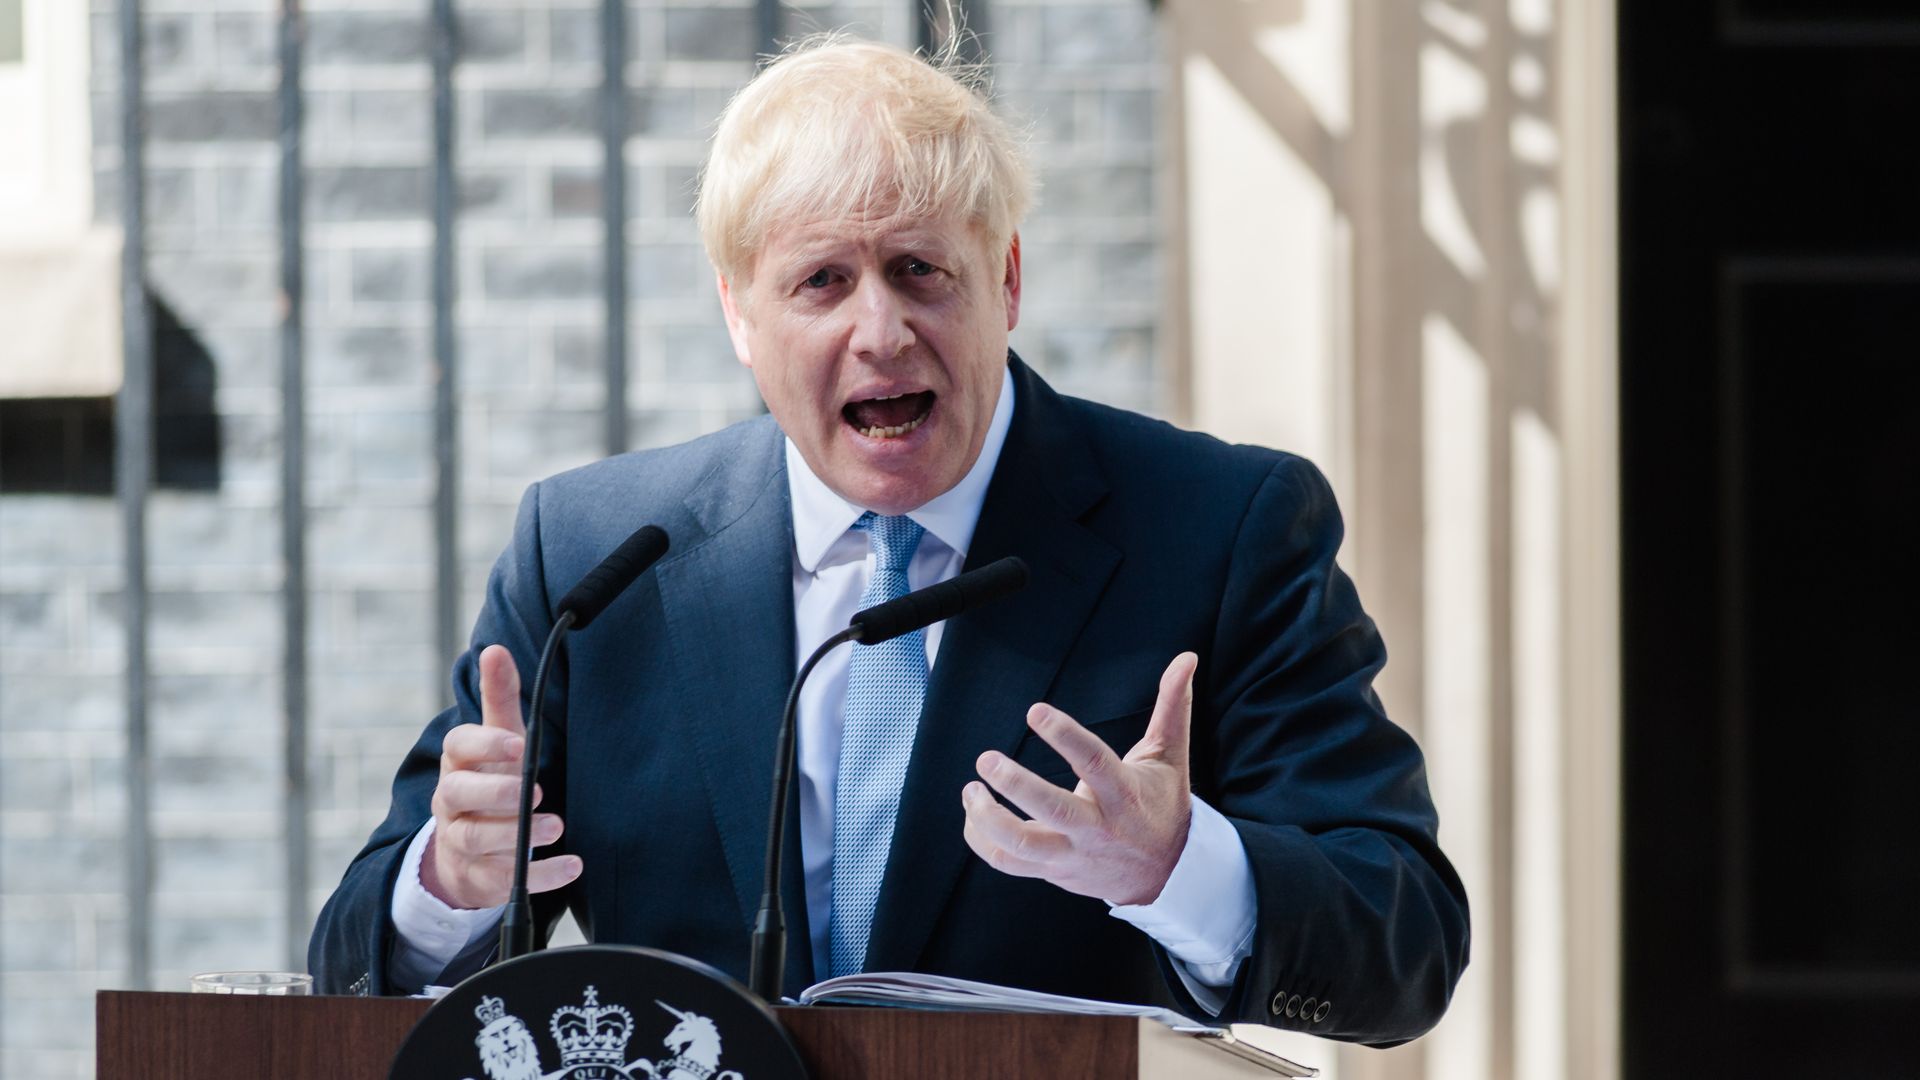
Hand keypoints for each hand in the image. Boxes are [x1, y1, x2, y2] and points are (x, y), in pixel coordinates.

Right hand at [421, 644, 583, 908]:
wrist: (468, 846)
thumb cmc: (490, 778)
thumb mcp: (498, 737)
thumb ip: (498, 697)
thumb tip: (495, 649)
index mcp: (457, 762)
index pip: (459, 746)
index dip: (486, 744)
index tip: (519, 744)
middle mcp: (451, 801)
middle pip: (459, 795)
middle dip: (497, 793)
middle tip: (536, 791)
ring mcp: (460, 841)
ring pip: (476, 839)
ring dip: (517, 835)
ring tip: (556, 827)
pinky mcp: (478, 877)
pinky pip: (502, 879)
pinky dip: (540, 876)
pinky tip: (572, 866)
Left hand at [962, 652, 1197, 906]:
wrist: (1167, 874)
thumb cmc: (1163, 804)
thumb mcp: (1170, 756)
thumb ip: (1172, 705)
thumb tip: (1187, 657)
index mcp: (1124, 794)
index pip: (1093, 762)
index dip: (1065, 736)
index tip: (1035, 711)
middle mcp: (1098, 827)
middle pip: (1053, 810)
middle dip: (1016, 785)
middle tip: (985, 760)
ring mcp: (1074, 854)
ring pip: (1024, 846)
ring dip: (989, 820)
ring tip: (971, 790)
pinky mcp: (1056, 872)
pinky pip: (1009, 863)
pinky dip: (982, 841)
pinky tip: (972, 814)